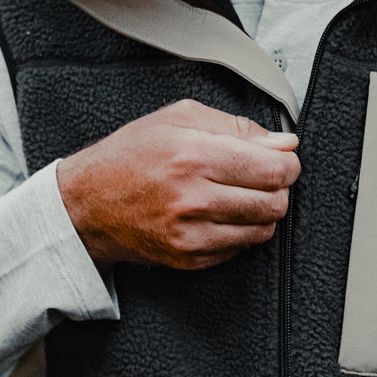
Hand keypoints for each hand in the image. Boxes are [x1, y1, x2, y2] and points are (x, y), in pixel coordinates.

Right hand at [56, 98, 299, 269]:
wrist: (88, 203)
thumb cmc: (132, 155)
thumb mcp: (179, 119)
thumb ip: (237, 127)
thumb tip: (284, 143)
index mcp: (194, 155)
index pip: (273, 169)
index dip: (288, 164)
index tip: (283, 160)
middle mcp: (194, 198)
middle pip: (274, 202)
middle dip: (278, 188)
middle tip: (261, 177)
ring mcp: (192, 234)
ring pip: (263, 228)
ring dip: (262, 211)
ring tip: (238, 194)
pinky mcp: (190, 258)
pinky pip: (241, 248)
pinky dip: (240, 230)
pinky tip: (219, 213)